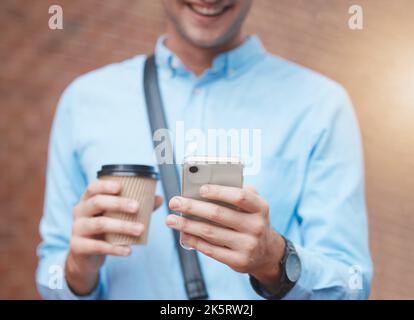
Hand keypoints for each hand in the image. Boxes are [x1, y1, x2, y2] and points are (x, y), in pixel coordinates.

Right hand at [65, 179, 162, 295]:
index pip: (93, 187)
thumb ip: (135, 207)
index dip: (105, 185)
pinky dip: (115, 248)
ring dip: (122, 226)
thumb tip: (159, 198)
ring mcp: (77, 229)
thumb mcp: (115, 215)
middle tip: (137, 208)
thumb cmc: (104, 228)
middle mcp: (80, 211)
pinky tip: (128, 250)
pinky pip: (97, 246)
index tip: (120, 187)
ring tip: (140, 230)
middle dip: (118, 204)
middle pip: (97, 203)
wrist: (85, 255)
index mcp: (88, 199)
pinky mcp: (78, 246)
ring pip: (99, 224)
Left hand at [166, 184, 284, 292]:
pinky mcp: (238, 261)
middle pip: (218, 214)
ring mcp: (248, 246)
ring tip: (170, 219)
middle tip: (174, 202)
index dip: (219, 192)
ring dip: (187, 225)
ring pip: (210, 233)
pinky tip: (183, 234)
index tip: (200, 189)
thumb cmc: (250, 220)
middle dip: (192, 207)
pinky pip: (211, 250)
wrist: (267, 253)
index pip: (239, 196)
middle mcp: (256, 226)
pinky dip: (194, 241)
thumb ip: (237, 193)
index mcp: (260, 207)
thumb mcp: (253, 206)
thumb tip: (205, 188)